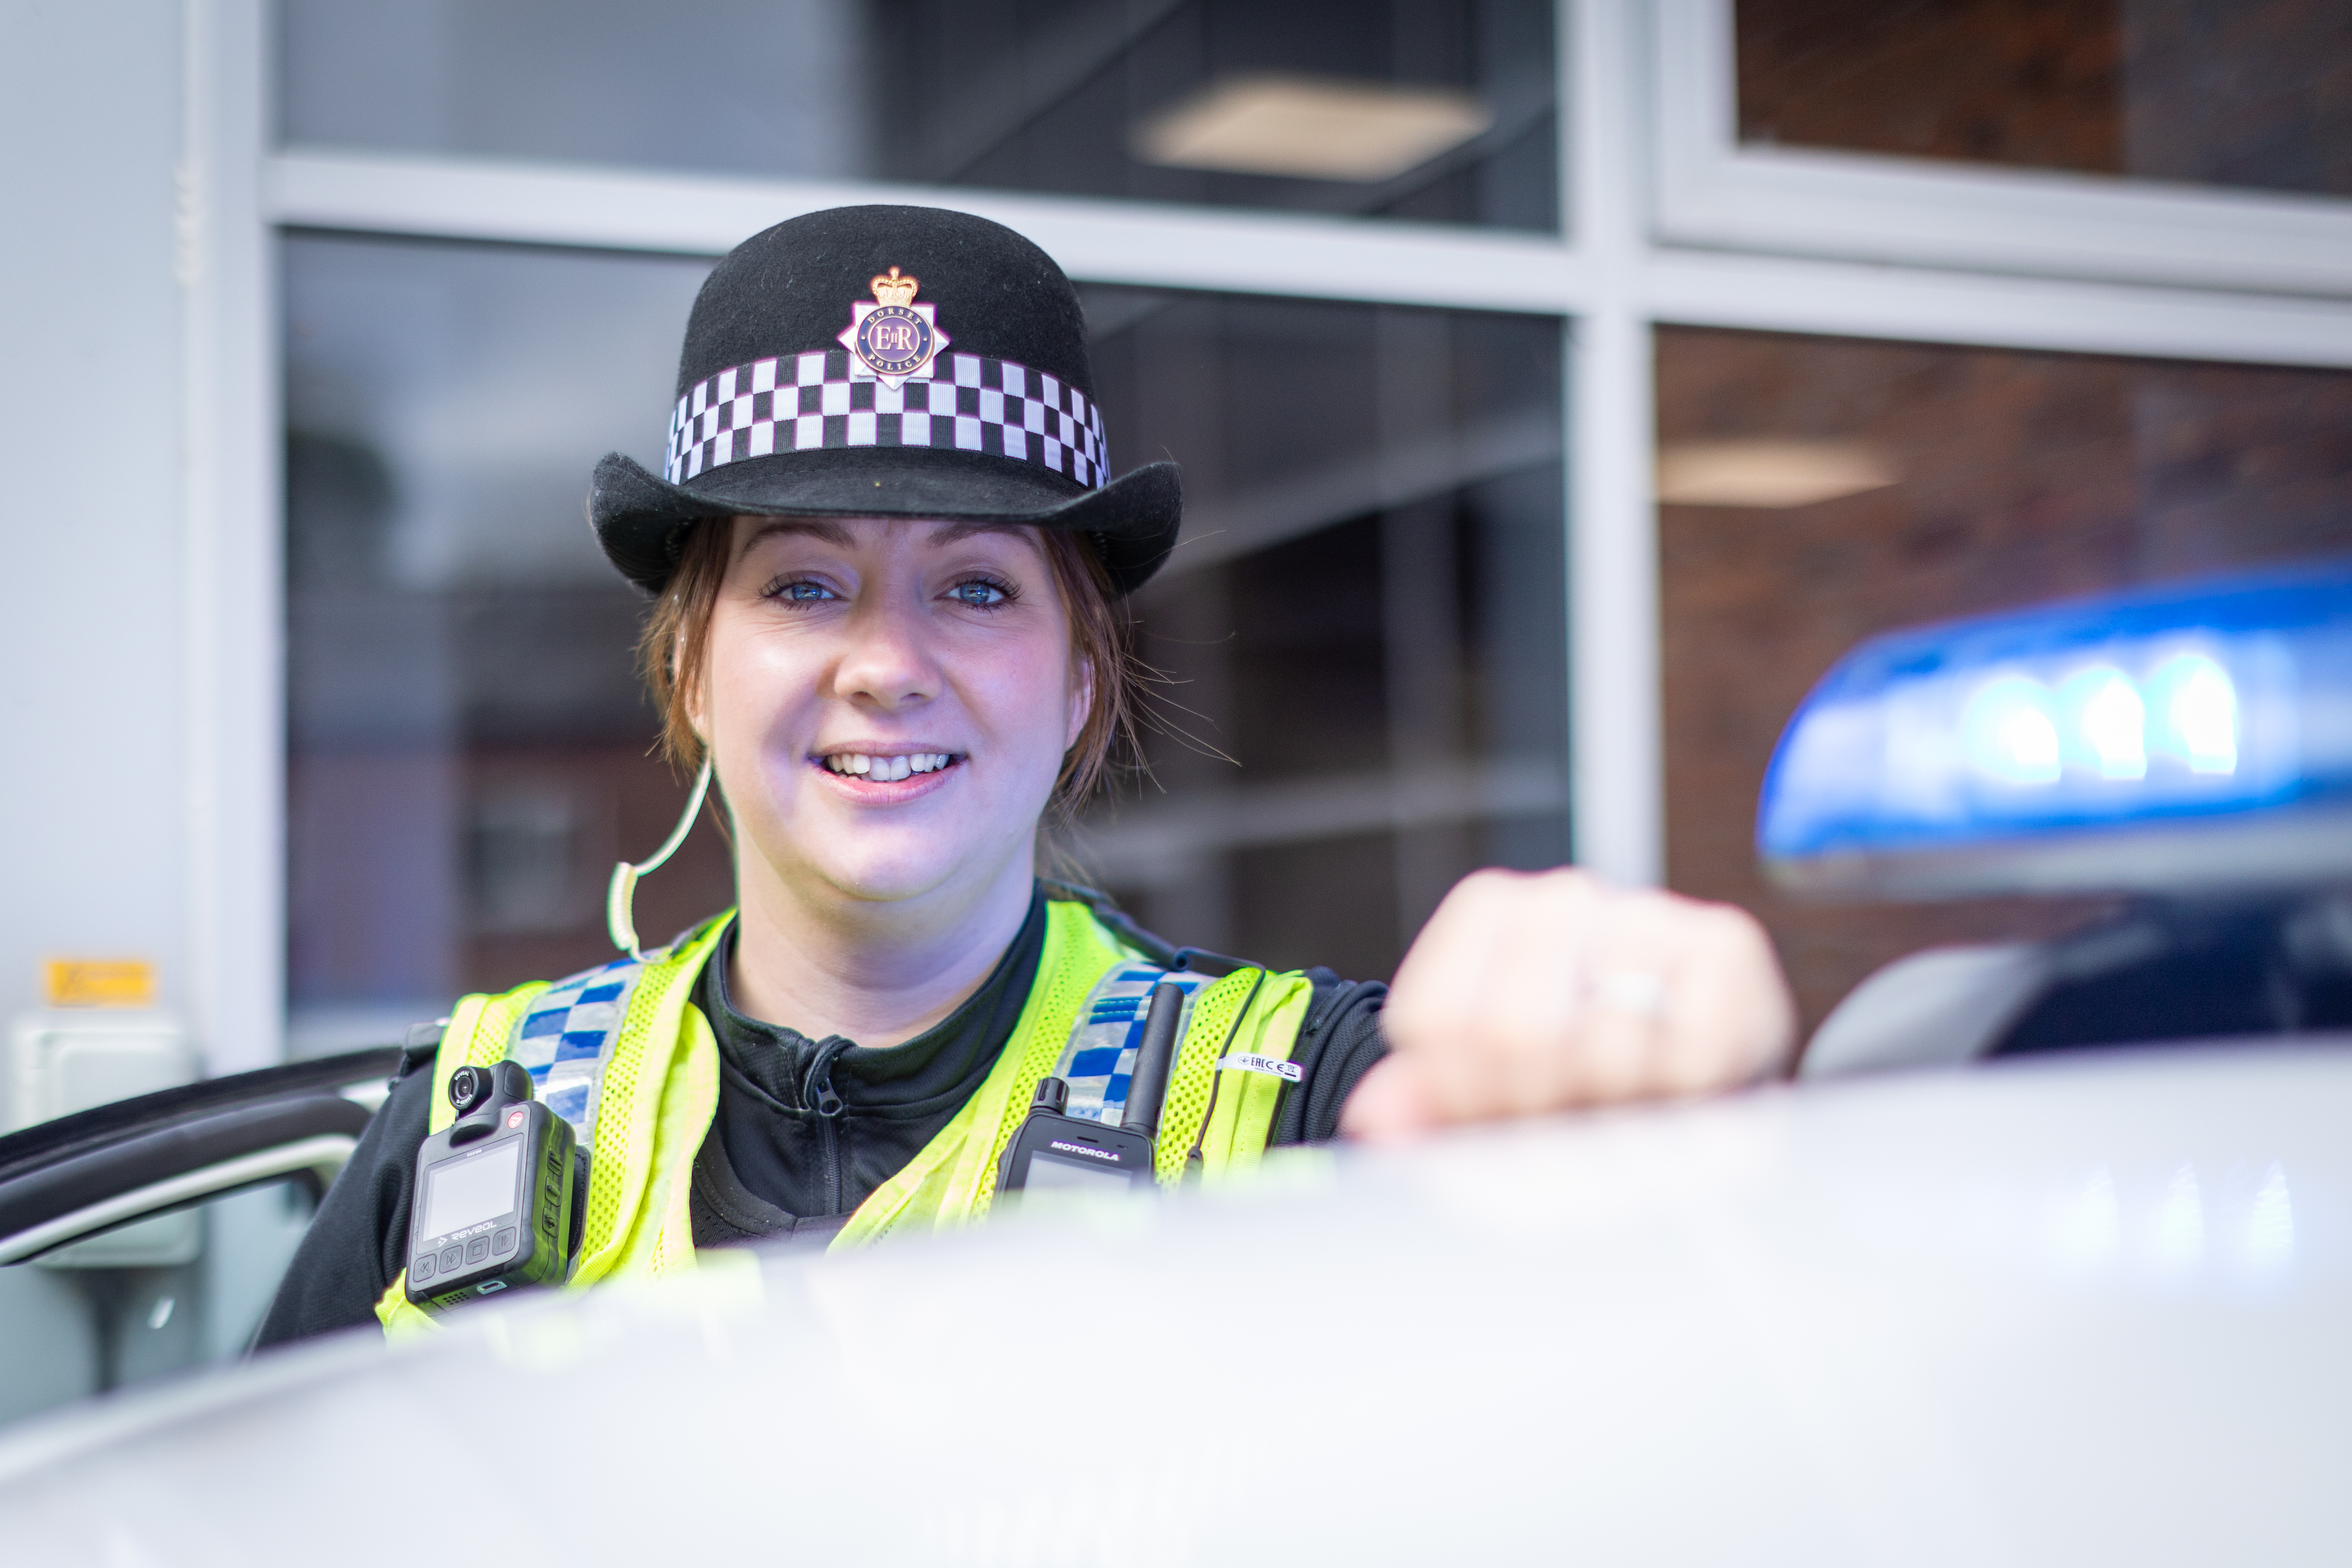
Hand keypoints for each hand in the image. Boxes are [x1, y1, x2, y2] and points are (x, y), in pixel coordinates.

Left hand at [1340, 867, 1796, 1140]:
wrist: (1701, 1063)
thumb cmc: (1578, 1072)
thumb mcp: (1488, 1085)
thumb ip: (1421, 1099)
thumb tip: (1376, 1117)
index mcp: (1489, 910)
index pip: (1435, 1020)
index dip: (1458, 1091)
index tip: (1490, 1107)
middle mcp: (1565, 894)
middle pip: (1510, 1033)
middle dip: (1531, 1104)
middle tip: (1562, 1115)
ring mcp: (1648, 912)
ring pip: (1599, 1047)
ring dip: (1608, 1107)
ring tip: (1618, 1105)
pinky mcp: (1725, 946)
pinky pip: (1684, 1053)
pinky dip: (1678, 1094)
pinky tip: (1678, 1086)